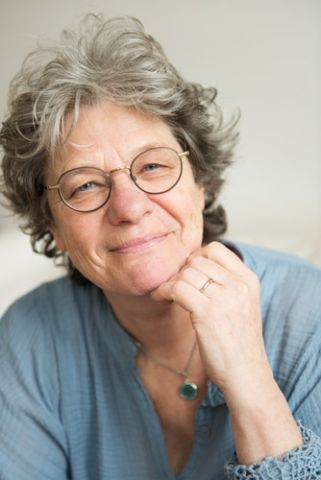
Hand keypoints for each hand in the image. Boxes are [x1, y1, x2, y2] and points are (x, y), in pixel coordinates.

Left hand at [151, 241, 269, 394]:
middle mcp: (239, 285)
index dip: (196, 257)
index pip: (216, 249)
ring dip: (169, 282)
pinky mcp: (208, 313)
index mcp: (249, 280)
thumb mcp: (242, 306)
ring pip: (185, 273)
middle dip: (180, 272)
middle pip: (197, 260)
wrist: (247, 376)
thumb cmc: (238, 344)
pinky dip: (163, 291)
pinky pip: (177, 288)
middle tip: (172, 287)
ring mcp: (225, 298)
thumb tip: (193, 264)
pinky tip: (159, 298)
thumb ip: (226, 284)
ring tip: (164, 294)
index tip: (187, 274)